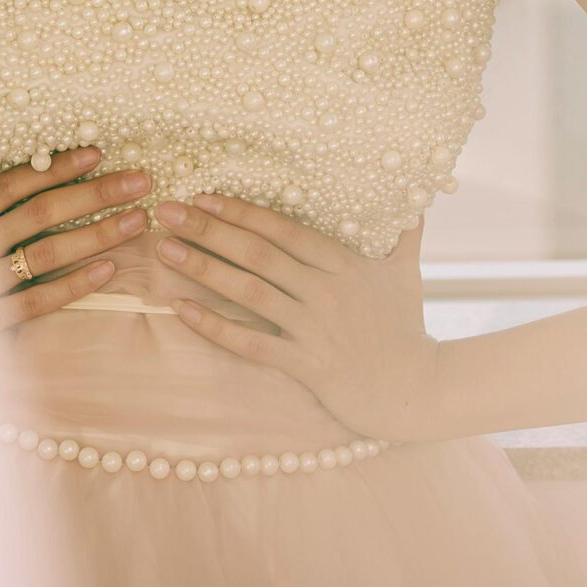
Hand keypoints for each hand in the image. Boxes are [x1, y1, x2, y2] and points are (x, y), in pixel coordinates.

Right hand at [0, 146, 151, 354]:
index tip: (97, 154)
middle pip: (39, 213)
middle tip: (139, 182)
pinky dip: (73, 285)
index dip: (55, 168)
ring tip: (136, 221)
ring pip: (45, 254)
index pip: (10, 185)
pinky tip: (107, 269)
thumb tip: (37, 177)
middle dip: (95, 194)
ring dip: (96, 234)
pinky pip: (36, 301)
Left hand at [150, 194, 448, 443]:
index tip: (204, 196)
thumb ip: (405, 234)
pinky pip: (252, 343)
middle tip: (167, 211)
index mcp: (345, 264)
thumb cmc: (408, 329)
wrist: (421, 390)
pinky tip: (181, 309)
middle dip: (209, 229)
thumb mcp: (407, 273)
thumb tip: (417, 200)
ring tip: (165, 250)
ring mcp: (315, 328)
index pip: (283, 230)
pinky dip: (215, 326)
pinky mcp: (307, 365)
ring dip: (203, 268)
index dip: (241, 211)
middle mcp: (326, 290)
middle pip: (258, 254)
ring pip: (250, 292)